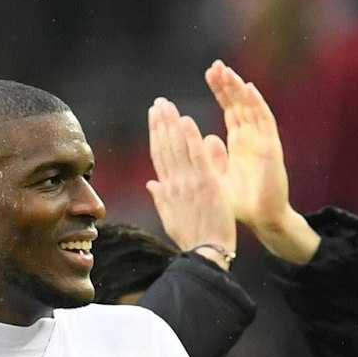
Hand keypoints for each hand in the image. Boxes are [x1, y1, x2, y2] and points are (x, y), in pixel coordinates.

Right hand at [146, 97, 235, 265]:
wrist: (205, 253)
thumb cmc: (192, 238)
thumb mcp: (171, 218)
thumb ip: (161, 198)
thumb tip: (152, 183)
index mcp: (166, 191)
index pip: (159, 156)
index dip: (155, 135)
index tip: (154, 118)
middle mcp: (173, 184)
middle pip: (164, 148)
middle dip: (160, 124)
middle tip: (158, 103)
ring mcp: (188, 182)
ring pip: (176, 148)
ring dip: (171, 124)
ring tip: (167, 105)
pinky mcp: (205, 183)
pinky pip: (196, 156)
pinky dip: (190, 137)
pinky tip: (186, 120)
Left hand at [203, 60, 319, 263]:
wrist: (262, 220)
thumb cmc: (240, 204)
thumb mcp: (218, 178)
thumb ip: (212, 159)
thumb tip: (203, 141)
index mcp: (239, 143)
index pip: (228, 111)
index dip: (220, 93)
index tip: (209, 74)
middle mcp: (251, 138)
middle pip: (239, 104)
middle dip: (228, 85)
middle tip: (215, 65)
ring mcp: (263, 141)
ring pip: (251, 108)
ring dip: (239, 90)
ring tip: (228, 72)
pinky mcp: (272, 148)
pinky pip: (265, 122)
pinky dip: (257, 105)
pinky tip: (249, 90)